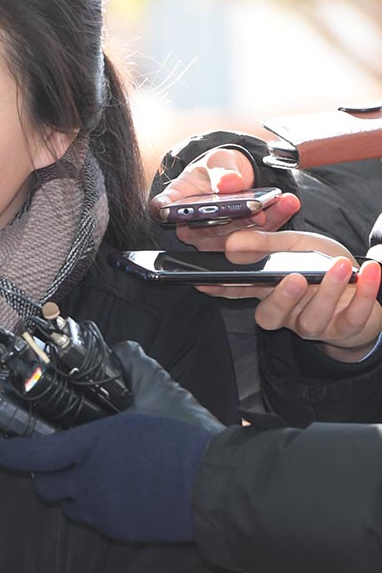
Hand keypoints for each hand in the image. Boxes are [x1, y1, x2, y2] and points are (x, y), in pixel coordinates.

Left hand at [0, 342, 222, 541]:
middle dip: (44, 473)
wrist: (220, 489)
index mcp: (90, 447)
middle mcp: (88, 482)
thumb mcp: (160, 396)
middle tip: (56, 460)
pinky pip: (96, 520)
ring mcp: (103, 511)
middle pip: (45, 485)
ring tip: (91, 475)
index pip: (33, 453)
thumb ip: (135, 370)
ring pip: (70, 505)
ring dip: (70, 491)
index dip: (9, 453)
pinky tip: (117, 492)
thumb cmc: (187, 441)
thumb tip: (125, 351)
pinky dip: (96, 506)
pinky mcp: (122, 531)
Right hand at [150, 146, 298, 249]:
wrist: (235, 176)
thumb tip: (230, 183)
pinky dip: (277, 218)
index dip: (166, 210)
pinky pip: (260, 235)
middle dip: (235, 220)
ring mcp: (216, 240)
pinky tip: (289, 203)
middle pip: (207, 230)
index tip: (168, 209)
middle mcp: (191, 228)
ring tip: (283, 201)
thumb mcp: (217, 161)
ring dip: (264, 220)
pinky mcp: (242, 244)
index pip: (164, 209)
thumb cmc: (216, 169)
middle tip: (257, 208)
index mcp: (175, 204)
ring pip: (237, 237)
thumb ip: (222, 171)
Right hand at [196, 229, 381, 361]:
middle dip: (281, 299)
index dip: (222, 289)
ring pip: (313, 319)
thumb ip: (266, 244)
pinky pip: (353, 316)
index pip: (239, 292)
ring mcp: (315, 324)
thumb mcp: (295, 246)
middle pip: (271, 316)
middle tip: (294, 277)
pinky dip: (365, 294)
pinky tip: (371, 272)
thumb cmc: (321, 266)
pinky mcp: (346, 328)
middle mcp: (287, 312)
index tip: (206, 282)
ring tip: (341, 267)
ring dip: (328, 292)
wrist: (361, 288)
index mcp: (268, 292)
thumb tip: (231, 243)